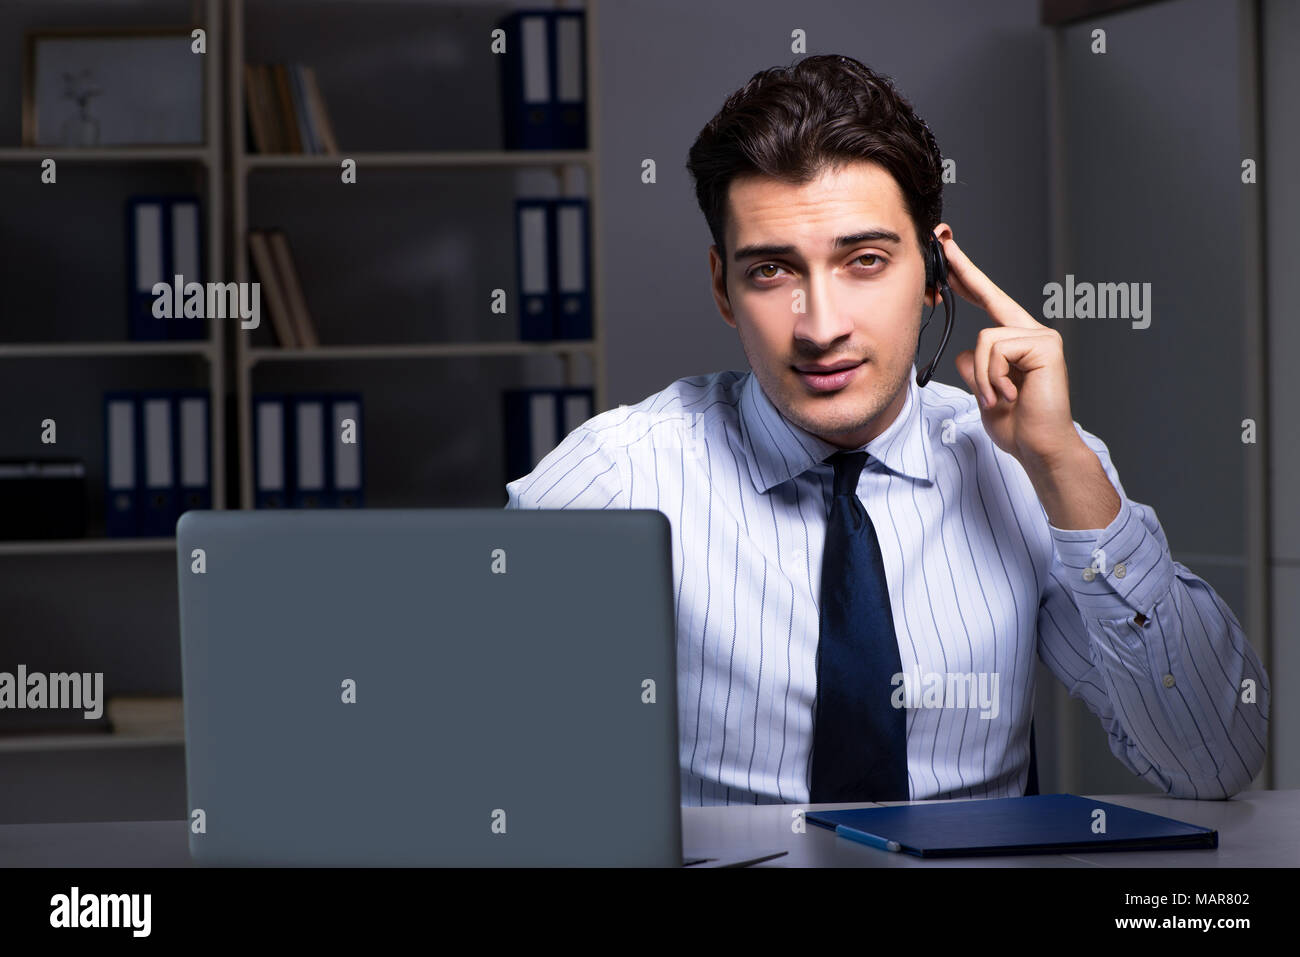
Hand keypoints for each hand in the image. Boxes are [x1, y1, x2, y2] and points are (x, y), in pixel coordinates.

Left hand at [934, 226, 1084, 472]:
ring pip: (985, 338)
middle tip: (943, 241)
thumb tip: (963, 351)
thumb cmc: (1015, 424)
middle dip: (962, 271)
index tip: (948, 253)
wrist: (1038, 447)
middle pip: (989, 295)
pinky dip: (994, 377)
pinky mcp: (1046, 345)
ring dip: (983, 376)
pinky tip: (1010, 395)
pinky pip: (996, 350)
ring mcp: (1041, 336)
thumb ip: (975, 367)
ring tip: (999, 397)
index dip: (967, 276)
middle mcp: (1031, 332)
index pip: (987, 301)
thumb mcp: (984, 390)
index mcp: (1016, 340)